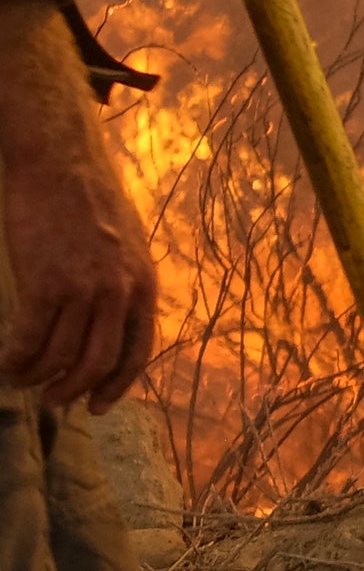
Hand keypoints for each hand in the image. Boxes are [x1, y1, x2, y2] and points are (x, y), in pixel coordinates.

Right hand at [0, 0, 155, 407]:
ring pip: (59, 357)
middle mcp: (119, 291)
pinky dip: (15, 360)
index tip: (99, 405)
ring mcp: (83, 288)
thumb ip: (123, 284)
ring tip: (22, 379)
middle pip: (97, 363)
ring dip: (37, 376)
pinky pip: (29, 341)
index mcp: (143, 284)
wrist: (62, 164)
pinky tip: (5, 364)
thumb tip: (111, 324)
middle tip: (52, 399)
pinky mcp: (45, 283)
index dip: (118, 384)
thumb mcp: (127, 245)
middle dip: (73, 390)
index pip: (138, 351)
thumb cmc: (90, 202)